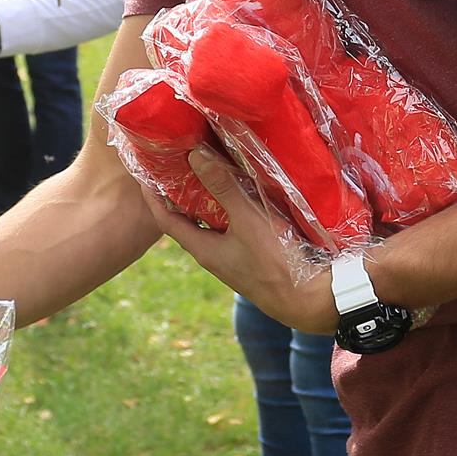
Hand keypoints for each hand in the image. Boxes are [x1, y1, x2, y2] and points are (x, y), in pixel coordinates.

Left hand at [159, 148, 339, 331]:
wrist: (312, 300)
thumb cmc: (276, 261)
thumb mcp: (248, 219)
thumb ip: (223, 187)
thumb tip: (194, 155)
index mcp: (203, 249)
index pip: (165, 219)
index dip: (152, 194)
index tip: (144, 170)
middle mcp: (213, 254)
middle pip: (188, 219)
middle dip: (181, 191)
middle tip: (178, 160)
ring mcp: (234, 256)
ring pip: (213, 222)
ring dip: (208, 197)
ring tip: (208, 166)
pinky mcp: (253, 255)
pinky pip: (233, 226)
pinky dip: (230, 206)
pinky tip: (242, 189)